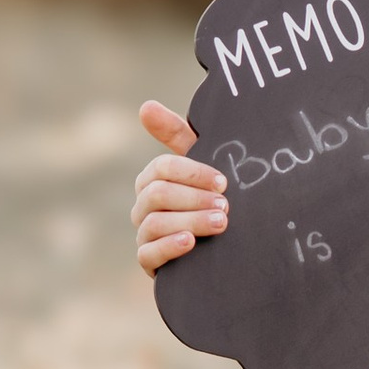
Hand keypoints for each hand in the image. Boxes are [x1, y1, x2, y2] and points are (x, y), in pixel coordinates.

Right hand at [134, 99, 227, 273]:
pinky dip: (169, 246)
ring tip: (221, 224)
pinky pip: (147, 254)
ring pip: (155, 223)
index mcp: (153, 180)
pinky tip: (190, 242)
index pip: (162, 168)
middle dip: (194, 198)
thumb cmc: (211, 200)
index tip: (223, 182)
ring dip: (191, 220)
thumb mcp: (203, 168)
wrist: (226, 250)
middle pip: (158, 194)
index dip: (193, 173)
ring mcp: (144, 235)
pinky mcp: (149, 263)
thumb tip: (145, 106)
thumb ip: (178, 136)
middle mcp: (143, 206)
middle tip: (226, 206)